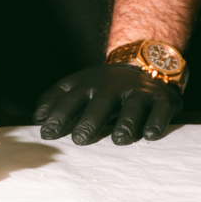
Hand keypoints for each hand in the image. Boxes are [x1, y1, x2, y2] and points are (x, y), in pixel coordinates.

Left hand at [34, 64, 181, 145]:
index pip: (71, 99)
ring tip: (118, 139)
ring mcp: (139, 92)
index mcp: (90, 84)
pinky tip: (149, 134)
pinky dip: (156, 122)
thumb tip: (38, 118)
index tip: (47, 133)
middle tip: (80, 139)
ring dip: (126, 123)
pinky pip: (160, 110)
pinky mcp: (162, 99)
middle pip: (101, 103)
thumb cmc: (105, 84)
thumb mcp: (79, 85)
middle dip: (90, 121)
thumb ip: (57, 99)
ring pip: (132, 108)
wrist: (146, 62)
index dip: (59, 115)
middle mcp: (114, 87)